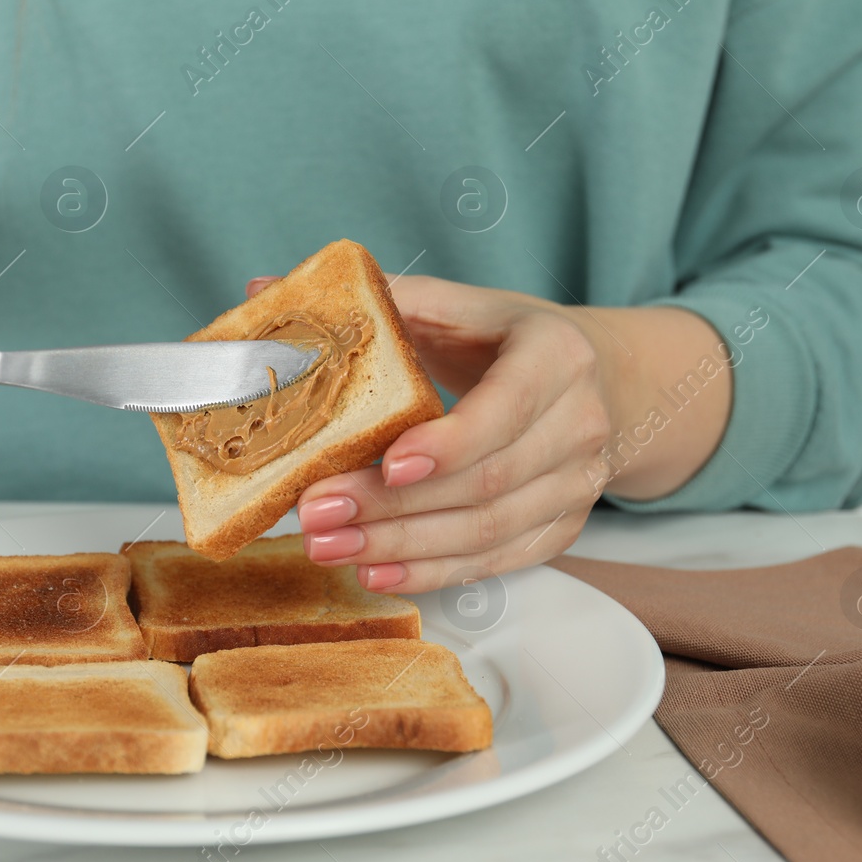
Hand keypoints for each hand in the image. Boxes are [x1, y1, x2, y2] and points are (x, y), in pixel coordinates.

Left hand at [248, 274, 612, 592]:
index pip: (505, 408)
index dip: (448, 443)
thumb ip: (372, 300)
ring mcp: (576, 485)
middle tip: (317, 511)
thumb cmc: (507, 340)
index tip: (387, 461)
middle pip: (484, 482)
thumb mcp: (456, 305)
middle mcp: (579, 425)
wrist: (600, 380)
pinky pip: (494, 562)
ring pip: (486, 531)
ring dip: (401, 546)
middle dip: (394, 506)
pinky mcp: (560, 529)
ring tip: (328, 546)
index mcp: (556, 356)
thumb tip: (262, 289)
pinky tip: (375, 571)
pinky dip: (432, 572)